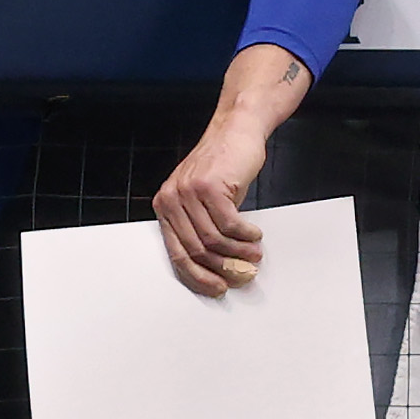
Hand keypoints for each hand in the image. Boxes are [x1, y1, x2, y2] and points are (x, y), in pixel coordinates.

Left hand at [152, 122, 271, 294]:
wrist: (235, 130)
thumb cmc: (221, 165)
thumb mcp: (201, 199)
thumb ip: (200, 226)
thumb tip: (217, 266)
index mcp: (165, 206)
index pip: (176, 253)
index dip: (197, 276)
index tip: (216, 288)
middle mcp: (172, 199)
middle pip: (196, 250)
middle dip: (223, 268)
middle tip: (243, 274)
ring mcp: (189, 192)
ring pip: (213, 240)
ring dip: (238, 253)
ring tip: (253, 255)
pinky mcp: (210, 186)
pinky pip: (230, 224)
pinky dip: (245, 235)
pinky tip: (254, 235)